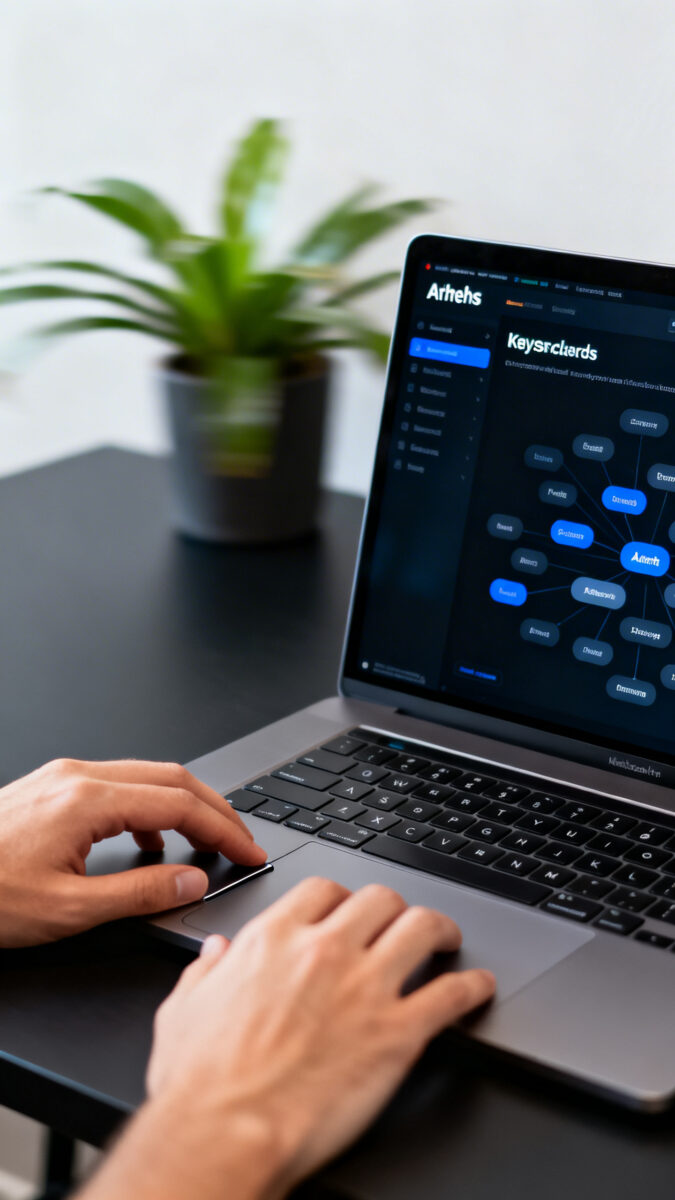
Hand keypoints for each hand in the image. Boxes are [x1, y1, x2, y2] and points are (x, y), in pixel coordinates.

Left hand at [0, 758, 266, 946]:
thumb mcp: (67, 911)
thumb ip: (140, 894)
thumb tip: (192, 880)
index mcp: (87, 801)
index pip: (180, 804)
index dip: (225, 829)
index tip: (250, 851)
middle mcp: (78, 777)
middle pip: (172, 777)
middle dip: (215, 809)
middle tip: (242, 842)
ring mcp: (63, 777)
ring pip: (146, 777)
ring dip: (184, 806)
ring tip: (204, 845)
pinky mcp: (51, 787)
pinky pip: (117, 786)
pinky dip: (148, 809)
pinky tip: (148, 844)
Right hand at [133, 878, 493, 1199]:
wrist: (224, 1134)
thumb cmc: (199, 1084)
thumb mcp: (183, 1010)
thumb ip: (205, 972)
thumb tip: (216, 953)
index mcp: (273, 940)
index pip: (324, 890)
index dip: (344, 896)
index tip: (351, 909)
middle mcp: (324, 952)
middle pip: (380, 899)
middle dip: (395, 907)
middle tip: (402, 922)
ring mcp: (365, 989)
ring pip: (422, 927)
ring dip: (440, 930)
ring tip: (448, 940)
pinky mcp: (397, 1034)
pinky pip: (451, 994)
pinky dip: (472, 988)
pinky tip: (478, 989)